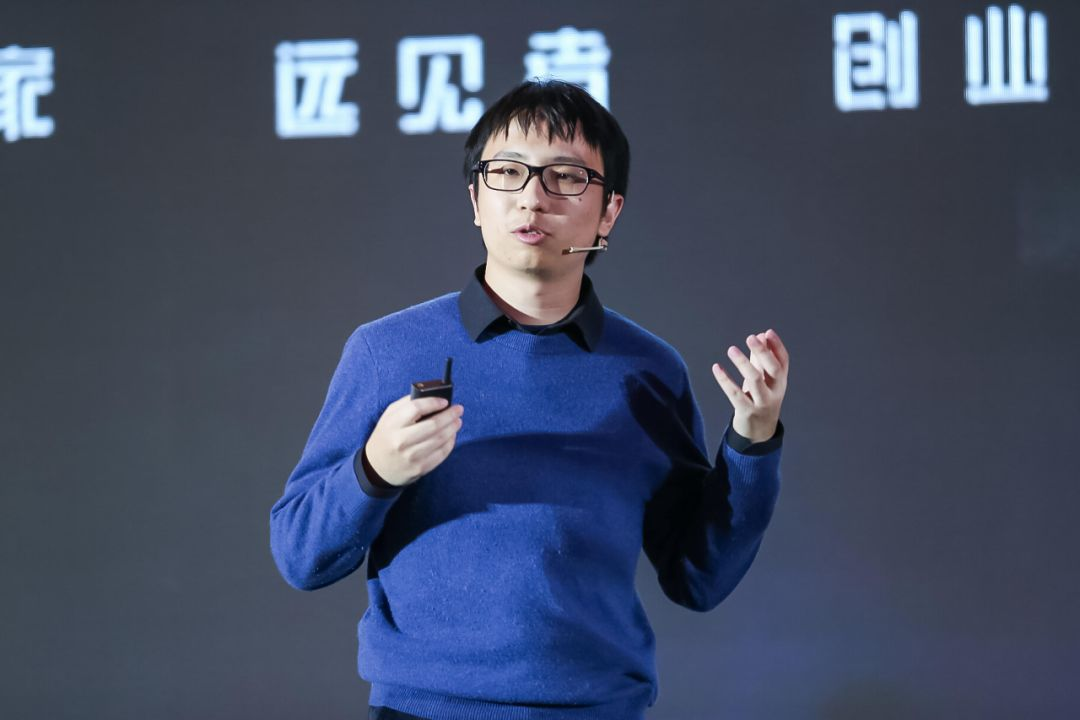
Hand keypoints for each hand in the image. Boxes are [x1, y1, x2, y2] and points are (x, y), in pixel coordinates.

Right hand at [364, 395, 463, 486]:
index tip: (445, 401)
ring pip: (440, 439)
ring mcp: (411, 457)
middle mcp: (401, 441)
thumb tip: (432, 397)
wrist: (377, 467)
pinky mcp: (420, 468)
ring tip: (457, 421)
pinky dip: (450, 443)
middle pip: (433, 425)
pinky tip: (452, 436)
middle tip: (459, 409)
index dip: (433, 402)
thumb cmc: (387, 436)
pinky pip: (441, 454)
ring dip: (453, 428)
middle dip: (450, 415)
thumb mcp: (389, 417)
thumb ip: (406, 404)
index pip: (416, 408)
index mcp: (392, 424)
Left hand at [711, 328, 788, 442]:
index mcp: (781, 382)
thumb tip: (760, 335)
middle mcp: (775, 391)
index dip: (777, 346)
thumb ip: (761, 359)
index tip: (767, 332)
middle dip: (763, 352)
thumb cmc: (761, 399)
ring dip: (743, 363)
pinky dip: (725, 380)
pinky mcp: (747, 411)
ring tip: (731, 349)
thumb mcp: (764, 380)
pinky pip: (735, 394)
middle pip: (773, 369)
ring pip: (755, 380)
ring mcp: (762, 402)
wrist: (760, 432)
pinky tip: (716, 367)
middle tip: (751, 337)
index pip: (783, 361)